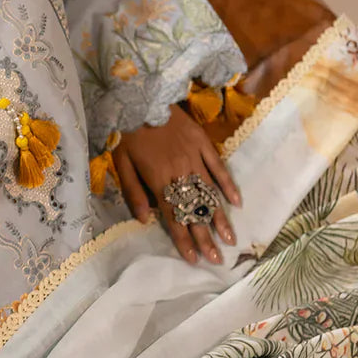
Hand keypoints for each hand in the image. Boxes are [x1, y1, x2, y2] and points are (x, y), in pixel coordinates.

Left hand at [113, 104, 241, 265]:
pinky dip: (228, 185)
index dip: (184, 239)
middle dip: (205, 237)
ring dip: (219, 218)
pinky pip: (218, 167)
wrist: (142, 97)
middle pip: (194, 211)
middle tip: (217, 260)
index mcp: (158, 180)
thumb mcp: (121, 164)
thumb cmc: (127, 133)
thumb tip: (144, 220)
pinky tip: (236, 202)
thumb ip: (133, 193)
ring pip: (209, 193)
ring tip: (229, 238)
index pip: (174, 217)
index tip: (193, 259)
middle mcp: (179, 172)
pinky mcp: (203, 143)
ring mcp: (194, 157)